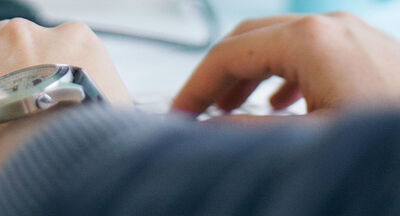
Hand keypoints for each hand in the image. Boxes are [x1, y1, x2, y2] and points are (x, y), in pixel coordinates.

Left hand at [0, 18, 131, 150]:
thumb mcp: (120, 114)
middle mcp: (23, 37)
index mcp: (73, 42)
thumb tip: (117, 125)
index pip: (52, 45)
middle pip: (0, 42)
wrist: (54, 151)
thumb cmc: (91, 138)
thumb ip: (111, 106)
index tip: (33, 96)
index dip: (38, 72)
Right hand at [172, 12, 399, 118]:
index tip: (180, 114)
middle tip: (195, 110)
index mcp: (310, 41)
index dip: (196, 86)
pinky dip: (280, 74)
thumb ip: (247, 133)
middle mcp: (330, 28)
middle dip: (216, 76)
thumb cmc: (387, 139)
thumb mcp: (307, 141)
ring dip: (246, 75)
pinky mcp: (367, 51)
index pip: (228, 53)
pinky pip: (307, 53)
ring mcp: (352, 35)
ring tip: (228, 107)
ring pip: (277, 44)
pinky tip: (278, 101)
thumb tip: (206, 131)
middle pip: (249, 40)